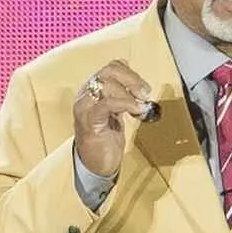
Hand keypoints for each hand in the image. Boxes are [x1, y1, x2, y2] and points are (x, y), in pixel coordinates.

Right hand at [73, 60, 154, 178]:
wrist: (95, 164)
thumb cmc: (106, 140)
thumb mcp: (116, 113)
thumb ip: (123, 98)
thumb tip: (140, 88)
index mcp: (92, 90)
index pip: (110, 68)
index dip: (130, 73)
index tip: (143, 87)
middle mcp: (86, 95)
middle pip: (108, 71)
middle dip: (131, 79)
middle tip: (145, 93)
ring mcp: (85, 107)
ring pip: (107, 84)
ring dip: (130, 93)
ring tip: (142, 106)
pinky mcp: (90, 121)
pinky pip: (107, 104)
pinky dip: (126, 104)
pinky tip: (137, 111)